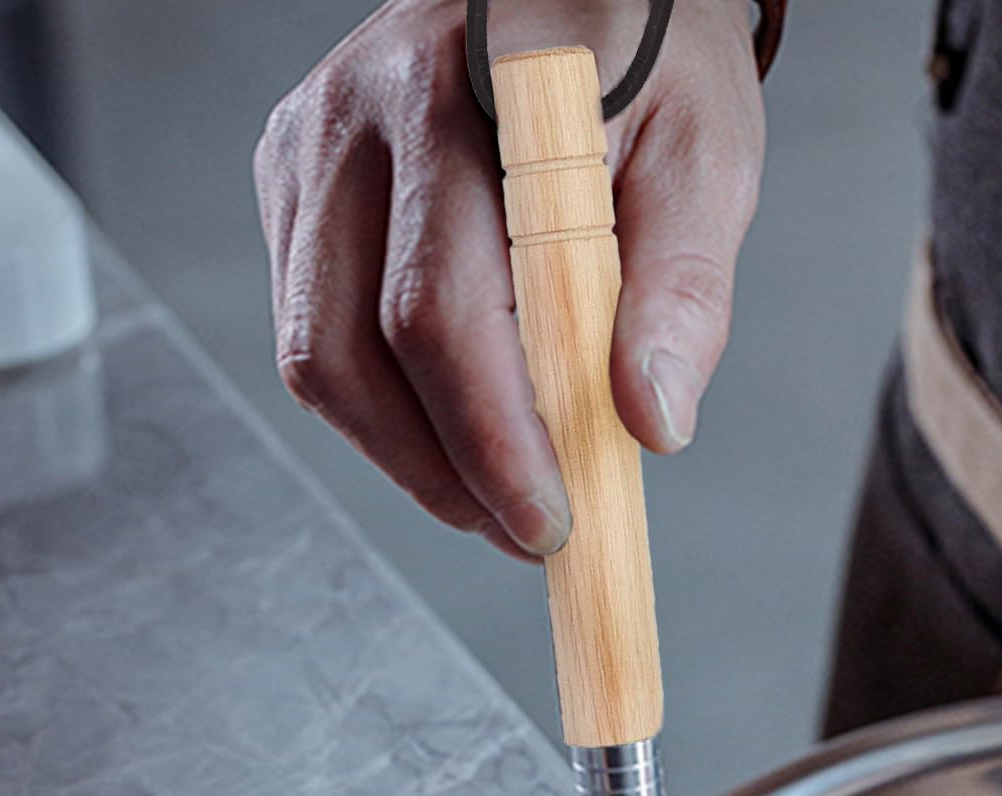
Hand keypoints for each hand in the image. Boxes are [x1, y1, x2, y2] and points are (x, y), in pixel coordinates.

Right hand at [255, 0, 765, 559]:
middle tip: (531, 530)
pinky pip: (313, 336)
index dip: (488, 439)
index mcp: (461, 93)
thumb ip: (683, 288)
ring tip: (495, 495)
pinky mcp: (294, 188)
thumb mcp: (707, 155)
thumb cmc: (651, 61)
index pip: (441, 307)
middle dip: (445, 473)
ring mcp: (310, 154)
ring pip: (316, 359)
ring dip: (406, 458)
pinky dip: (382, 410)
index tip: (551, 521)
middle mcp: (356, 116)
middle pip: (351, 350)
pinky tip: (452, 425)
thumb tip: (649, 424)